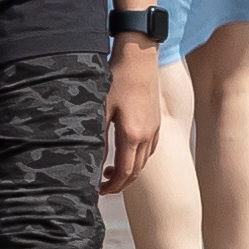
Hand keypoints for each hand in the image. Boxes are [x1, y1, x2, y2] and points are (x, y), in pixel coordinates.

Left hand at [102, 47, 168, 194]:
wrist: (139, 58)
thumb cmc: (117, 79)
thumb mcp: (100, 109)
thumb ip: (97, 138)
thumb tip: (92, 161)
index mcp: (132, 134)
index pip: (126, 172)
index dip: (113, 185)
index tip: (100, 190)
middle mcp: (147, 135)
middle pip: (137, 171)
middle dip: (121, 183)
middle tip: (103, 185)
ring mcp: (155, 128)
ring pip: (145, 160)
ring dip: (130, 171)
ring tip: (112, 170)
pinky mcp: (156, 121)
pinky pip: (150, 148)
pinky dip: (139, 158)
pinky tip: (127, 152)